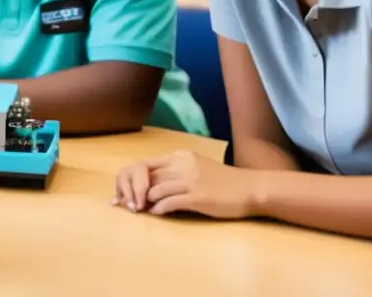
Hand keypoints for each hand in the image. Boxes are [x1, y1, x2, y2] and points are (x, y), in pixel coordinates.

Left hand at [113, 150, 256, 218]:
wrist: (249, 189)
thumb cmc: (222, 181)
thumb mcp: (196, 168)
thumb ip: (174, 173)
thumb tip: (149, 188)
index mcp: (180, 156)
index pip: (144, 164)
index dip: (129, 180)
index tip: (121, 194)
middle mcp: (182, 164)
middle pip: (145, 176)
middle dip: (132, 192)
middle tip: (126, 206)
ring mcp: (190, 180)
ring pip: (154, 190)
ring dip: (144, 203)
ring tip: (142, 212)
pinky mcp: (198, 196)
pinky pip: (169, 203)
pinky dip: (159, 209)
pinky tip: (157, 214)